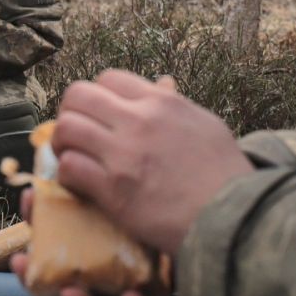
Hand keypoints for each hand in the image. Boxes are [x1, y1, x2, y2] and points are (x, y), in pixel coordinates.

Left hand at [13, 70, 250, 295]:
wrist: (234, 217)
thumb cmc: (226, 175)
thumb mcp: (206, 125)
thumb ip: (176, 104)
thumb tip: (160, 84)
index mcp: (162, 102)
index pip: (109, 79)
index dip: (98, 97)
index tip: (99, 116)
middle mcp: (139, 120)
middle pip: (78, 96)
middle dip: (70, 113)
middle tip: (75, 134)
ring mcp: (124, 153)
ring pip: (66, 128)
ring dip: (62, 143)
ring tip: (70, 157)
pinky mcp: (114, 189)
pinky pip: (69, 167)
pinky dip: (66, 174)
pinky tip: (79, 183)